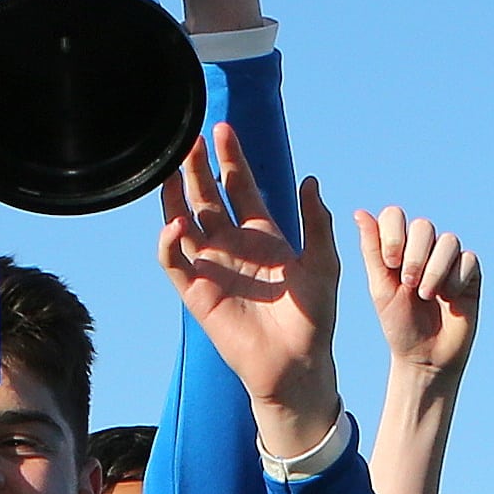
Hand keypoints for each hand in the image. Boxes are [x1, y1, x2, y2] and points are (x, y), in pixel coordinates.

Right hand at [158, 131, 342, 458]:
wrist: (298, 364)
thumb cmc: (314, 318)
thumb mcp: (324, 264)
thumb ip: (317, 224)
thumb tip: (311, 180)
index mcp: (262, 235)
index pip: (240, 186)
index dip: (231, 158)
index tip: (223, 129)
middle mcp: (232, 246)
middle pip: (207, 197)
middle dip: (196, 167)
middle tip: (189, 137)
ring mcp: (212, 268)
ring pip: (184, 223)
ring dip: (174, 196)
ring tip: (169, 168)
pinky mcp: (197, 293)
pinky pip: (175, 263)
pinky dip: (169, 244)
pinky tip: (174, 224)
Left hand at [353, 209, 480, 392]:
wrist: (425, 356)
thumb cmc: (399, 324)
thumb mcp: (380, 288)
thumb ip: (372, 250)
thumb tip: (359, 212)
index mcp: (399, 247)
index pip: (395, 216)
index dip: (394, 234)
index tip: (390, 263)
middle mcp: (425, 248)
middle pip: (423, 226)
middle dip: (415, 256)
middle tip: (408, 284)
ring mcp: (449, 259)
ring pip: (448, 241)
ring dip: (435, 270)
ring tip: (427, 296)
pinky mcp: (471, 273)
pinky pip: (468, 260)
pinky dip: (455, 280)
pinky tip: (449, 299)